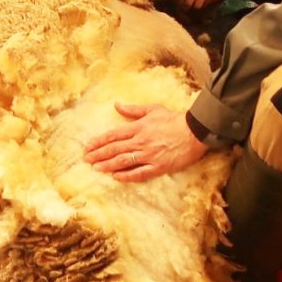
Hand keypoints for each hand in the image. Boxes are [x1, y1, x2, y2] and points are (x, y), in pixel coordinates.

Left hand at [84, 103, 207, 181]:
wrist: (194, 131)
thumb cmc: (174, 119)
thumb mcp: (153, 109)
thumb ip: (133, 109)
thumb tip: (117, 105)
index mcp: (138, 128)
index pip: (113, 135)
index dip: (99, 141)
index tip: (88, 146)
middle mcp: (141, 142)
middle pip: (115, 149)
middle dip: (99, 154)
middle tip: (87, 159)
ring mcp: (149, 155)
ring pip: (124, 161)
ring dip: (108, 165)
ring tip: (96, 168)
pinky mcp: (158, 167)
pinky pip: (139, 173)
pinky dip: (127, 176)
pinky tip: (116, 177)